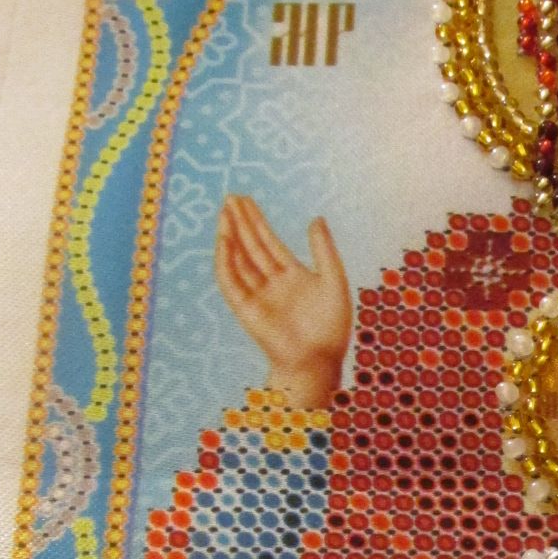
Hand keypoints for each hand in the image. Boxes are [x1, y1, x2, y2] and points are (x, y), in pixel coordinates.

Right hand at [214, 195, 351, 409]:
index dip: (257, 221)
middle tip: (229, 197)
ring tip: (224, 213)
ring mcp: (257, 295)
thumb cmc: (331, 327)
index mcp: (292, 275)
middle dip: (240, 223)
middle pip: (251, 246)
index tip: (245, 200)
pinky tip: (224, 241)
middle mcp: (272, 283)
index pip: (269, 242)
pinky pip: (231, 282)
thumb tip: (315, 218)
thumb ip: (324, 250)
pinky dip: (225, 262)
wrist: (318, 360)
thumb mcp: (333, 281)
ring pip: (239, 260)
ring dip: (230, 237)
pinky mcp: (246, 309)